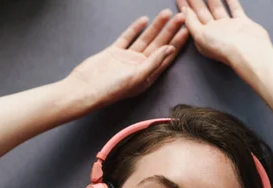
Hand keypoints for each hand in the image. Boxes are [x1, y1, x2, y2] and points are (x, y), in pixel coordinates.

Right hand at [69, 9, 188, 108]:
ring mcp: (127, 59)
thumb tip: (170, 48)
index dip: (177, 44)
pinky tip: (144, 20)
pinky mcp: (115, 52)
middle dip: (170, 31)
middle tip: (181, 17)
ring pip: (145, 39)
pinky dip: (136, 29)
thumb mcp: (137, 77)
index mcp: (147, 76)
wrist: (85, 88)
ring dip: (156, 27)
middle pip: (159, 46)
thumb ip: (154, 62)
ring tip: (166, 13)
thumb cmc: (112, 89)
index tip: (186, 31)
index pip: (166, 57)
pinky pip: (128, 38)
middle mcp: (139, 67)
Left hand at [177, 0, 272, 66]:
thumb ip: (191, 22)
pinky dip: (230, 1)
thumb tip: (185, 11)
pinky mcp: (242, 23)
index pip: (191, 18)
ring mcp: (229, 27)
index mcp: (203, 37)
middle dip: (195, 0)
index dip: (184, 7)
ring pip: (217, 8)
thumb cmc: (224, 47)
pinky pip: (234, 8)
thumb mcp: (200, 35)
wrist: (248, 51)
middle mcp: (215, 32)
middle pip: (202, 12)